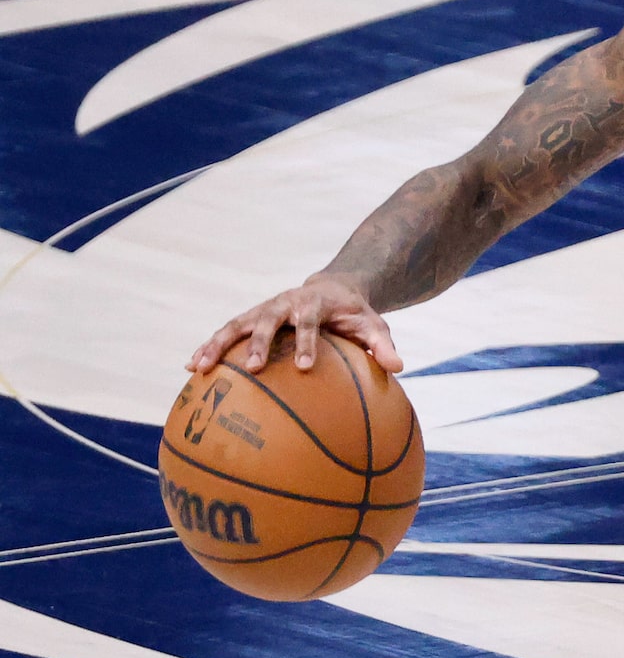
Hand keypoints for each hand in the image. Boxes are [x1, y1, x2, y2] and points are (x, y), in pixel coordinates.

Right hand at [190, 273, 402, 376]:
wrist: (333, 289)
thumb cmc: (354, 314)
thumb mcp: (373, 325)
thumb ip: (382, 344)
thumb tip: (398, 368)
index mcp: (315, 303)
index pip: (309, 321)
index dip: (306, 342)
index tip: (305, 368)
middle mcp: (285, 303)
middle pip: (267, 320)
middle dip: (258, 343)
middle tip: (251, 369)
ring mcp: (263, 309)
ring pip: (236, 324)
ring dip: (217, 345)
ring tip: (198, 368)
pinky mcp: (250, 317)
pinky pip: (225, 332)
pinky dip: (208, 347)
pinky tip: (190, 368)